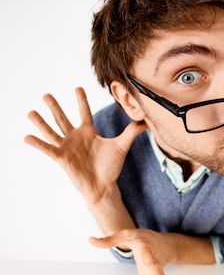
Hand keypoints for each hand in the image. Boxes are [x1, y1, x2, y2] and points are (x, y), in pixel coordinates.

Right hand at [24, 88, 145, 206]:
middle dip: (55, 107)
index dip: (81, 100)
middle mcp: (75, 138)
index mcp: (88, 133)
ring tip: (30, 112)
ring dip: (40, 122)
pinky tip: (26, 137)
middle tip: (46, 94)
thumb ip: (131, 132)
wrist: (104, 187)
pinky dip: (37, 143)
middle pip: (63, 118)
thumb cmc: (110, 168)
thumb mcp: (121, 146)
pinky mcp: (62, 158)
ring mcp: (67, 148)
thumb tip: (146, 121)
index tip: (77, 87)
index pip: (84, 112)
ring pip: (52, 131)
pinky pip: (48, 149)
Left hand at [90, 229, 175, 274]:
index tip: (148, 260)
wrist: (159, 243)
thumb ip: (109, 240)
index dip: (147, 256)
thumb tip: (91, 240)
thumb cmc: (142, 239)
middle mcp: (152, 262)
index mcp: (145, 248)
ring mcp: (152, 272)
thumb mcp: (125, 235)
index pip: (146, 251)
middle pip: (157, 272)